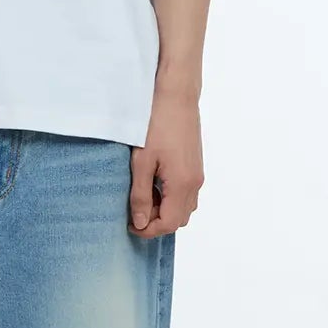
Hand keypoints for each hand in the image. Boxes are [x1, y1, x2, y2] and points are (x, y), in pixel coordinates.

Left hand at [129, 85, 202, 235]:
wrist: (176, 96)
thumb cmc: (156, 125)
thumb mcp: (141, 162)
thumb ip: (141, 195)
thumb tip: (141, 222)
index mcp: (182, 184)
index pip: (168, 223)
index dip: (148, 230)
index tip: (130, 225)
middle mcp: (195, 183)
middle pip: (179, 219)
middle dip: (157, 222)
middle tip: (135, 210)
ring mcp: (198, 174)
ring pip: (184, 207)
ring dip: (164, 209)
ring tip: (143, 195)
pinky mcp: (195, 166)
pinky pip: (187, 193)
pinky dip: (171, 198)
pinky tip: (154, 182)